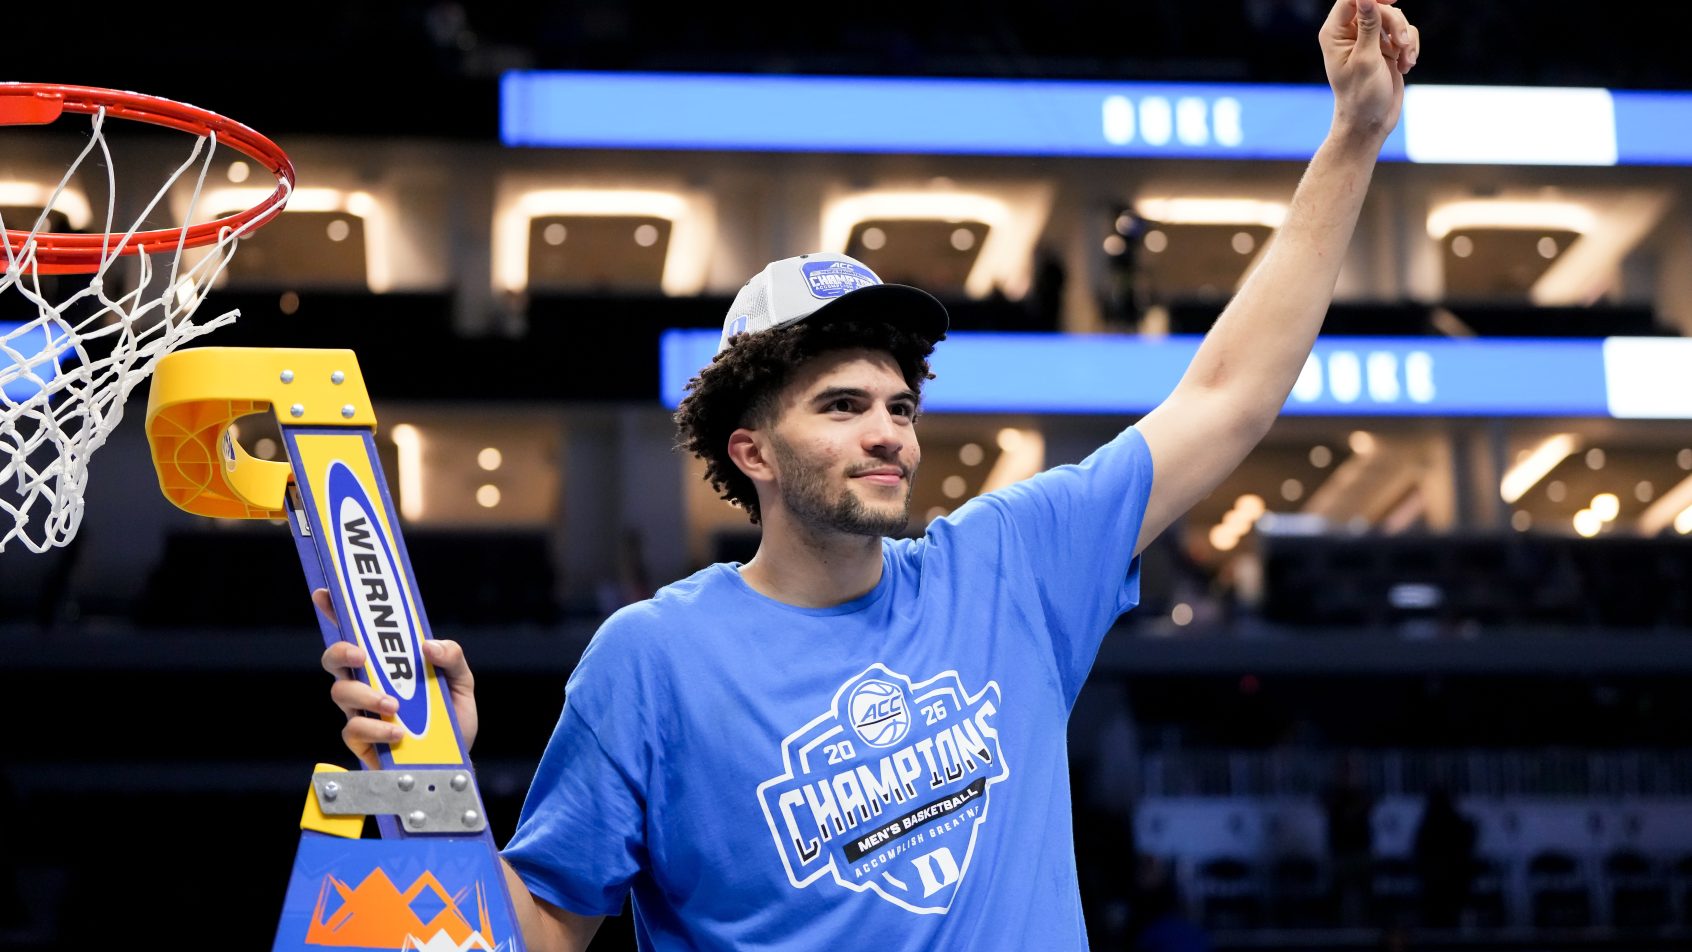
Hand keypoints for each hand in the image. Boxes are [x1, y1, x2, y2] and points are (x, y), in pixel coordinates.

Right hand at [314, 588, 479, 769]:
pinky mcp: (361, 741)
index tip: (325, 594)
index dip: (336, 612)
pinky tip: (397, 732)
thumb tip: (427, 645)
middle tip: (361, 655)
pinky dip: (375, 728)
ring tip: (394, 705)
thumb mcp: (461, 680)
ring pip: (340, 692)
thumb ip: (451, 656)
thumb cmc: (452, 718)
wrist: (455, 762)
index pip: (356, 633)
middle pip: (334, 660)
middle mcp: (367, 684)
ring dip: (366, 694)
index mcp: (387, 664)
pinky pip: (353, 730)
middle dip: (341, 651)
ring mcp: (361, 712)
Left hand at [1320, 0, 1419, 140]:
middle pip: (1378, 6)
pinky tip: (1406, 66)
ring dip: (1405, 38)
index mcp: (1335, 33)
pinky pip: (1406, 33)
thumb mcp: (1366, 58)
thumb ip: (1368, 25)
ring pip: (1395, 18)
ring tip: (1405, 60)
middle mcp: (1350, 33)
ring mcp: (1370, 40)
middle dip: (1395, 23)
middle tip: (1401, 44)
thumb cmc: (1361, 95)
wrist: (1371, 122)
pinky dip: (1410, 48)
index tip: (1392, 0)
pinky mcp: (1387, 48)